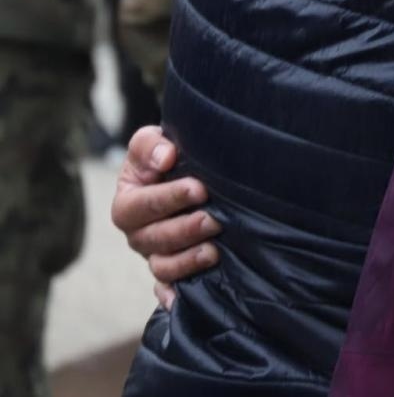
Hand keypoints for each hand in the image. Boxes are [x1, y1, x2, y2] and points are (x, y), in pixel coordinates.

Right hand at [111, 126, 219, 308]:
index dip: (168, 198)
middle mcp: (137, 233)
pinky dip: (173, 296)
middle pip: (152, 240)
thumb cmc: (168, 156)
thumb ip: (151, 145)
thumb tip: (166, 155)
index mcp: (128, 202)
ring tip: (214, 250)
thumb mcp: (153, 143)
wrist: (185, 174)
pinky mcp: (171, 272)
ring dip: (187, 261)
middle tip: (214, 220)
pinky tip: (184, 300)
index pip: (140, 205)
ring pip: (162, 266)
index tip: (200, 189)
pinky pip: (168, 289)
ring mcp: (153, 255)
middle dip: (184, 230)